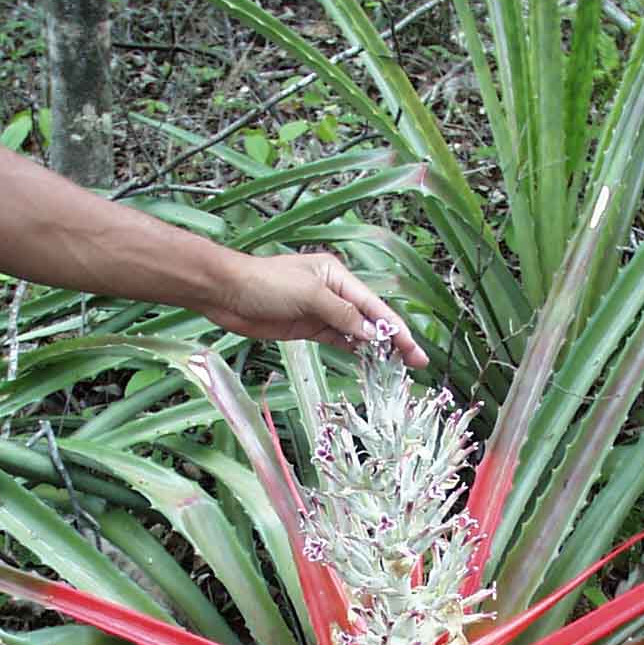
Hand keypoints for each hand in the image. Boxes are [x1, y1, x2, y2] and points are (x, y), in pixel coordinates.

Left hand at [207, 250, 428, 367]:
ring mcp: (321, 312)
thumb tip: (371, 335)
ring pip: (356, 332)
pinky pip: (338, 340)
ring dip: (376, 349)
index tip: (413, 349)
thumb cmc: (266, 284)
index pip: (374, 306)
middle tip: (415, 363)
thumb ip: (343, 315)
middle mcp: (333, 293)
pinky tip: (367, 362)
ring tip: (397, 368)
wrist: (227, 294)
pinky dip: (353, 351)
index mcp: (337, 276)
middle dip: (393, 340)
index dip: (396, 328)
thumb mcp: (309, 296)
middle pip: (370, 320)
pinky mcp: (308, 328)